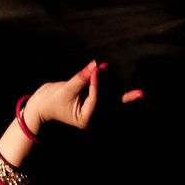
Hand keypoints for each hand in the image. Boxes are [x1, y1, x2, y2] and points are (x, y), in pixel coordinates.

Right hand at [24, 61, 143, 134]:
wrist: (43, 106)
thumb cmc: (51, 100)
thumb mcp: (65, 89)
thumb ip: (81, 78)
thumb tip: (95, 65)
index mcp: (85, 119)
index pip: (95, 100)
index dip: (96, 83)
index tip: (96, 69)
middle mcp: (93, 118)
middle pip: (111, 106)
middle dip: (126, 100)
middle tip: (142, 95)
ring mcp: (95, 112)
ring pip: (112, 102)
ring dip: (125, 97)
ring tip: (141, 95)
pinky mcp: (94, 105)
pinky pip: (107, 97)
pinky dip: (115, 92)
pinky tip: (130, 92)